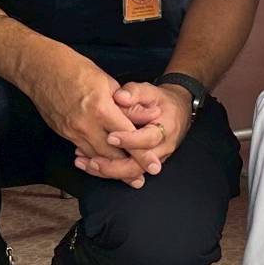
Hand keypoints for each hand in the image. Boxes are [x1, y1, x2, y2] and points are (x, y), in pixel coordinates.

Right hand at [21, 48, 139, 177]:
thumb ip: (125, 103)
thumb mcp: (107, 81)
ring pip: (95, 156)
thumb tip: (145, 116)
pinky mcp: (62, 133)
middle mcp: (86, 125)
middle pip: (111, 154)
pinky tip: (102, 164)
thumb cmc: (76, 69)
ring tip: (126, 178)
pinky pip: (82, 150)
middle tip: (141, 178)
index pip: (127, 137)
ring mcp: (72, 131)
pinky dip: (94, 158)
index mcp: (102, 109)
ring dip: (111, 168)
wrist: (41, 69)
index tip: (154, 166)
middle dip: (128, 168)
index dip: (142, 154)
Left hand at [73, 83, 191, 184]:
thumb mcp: (150, 91)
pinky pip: (128, 172)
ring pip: (132, 173)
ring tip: (86, 163)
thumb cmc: (161, 101)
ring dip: (108, 171)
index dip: (129, 140)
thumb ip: (135, 92)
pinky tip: (91, 164)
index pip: (148, 139)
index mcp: (165, 129)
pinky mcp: (146, 163)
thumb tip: (120, 96)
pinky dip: (108, 171)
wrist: (177, 111)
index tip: (111, 136)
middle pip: (139, 165)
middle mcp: (162, 148)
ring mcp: (154, 158)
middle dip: (115, 166)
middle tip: (93, 160)